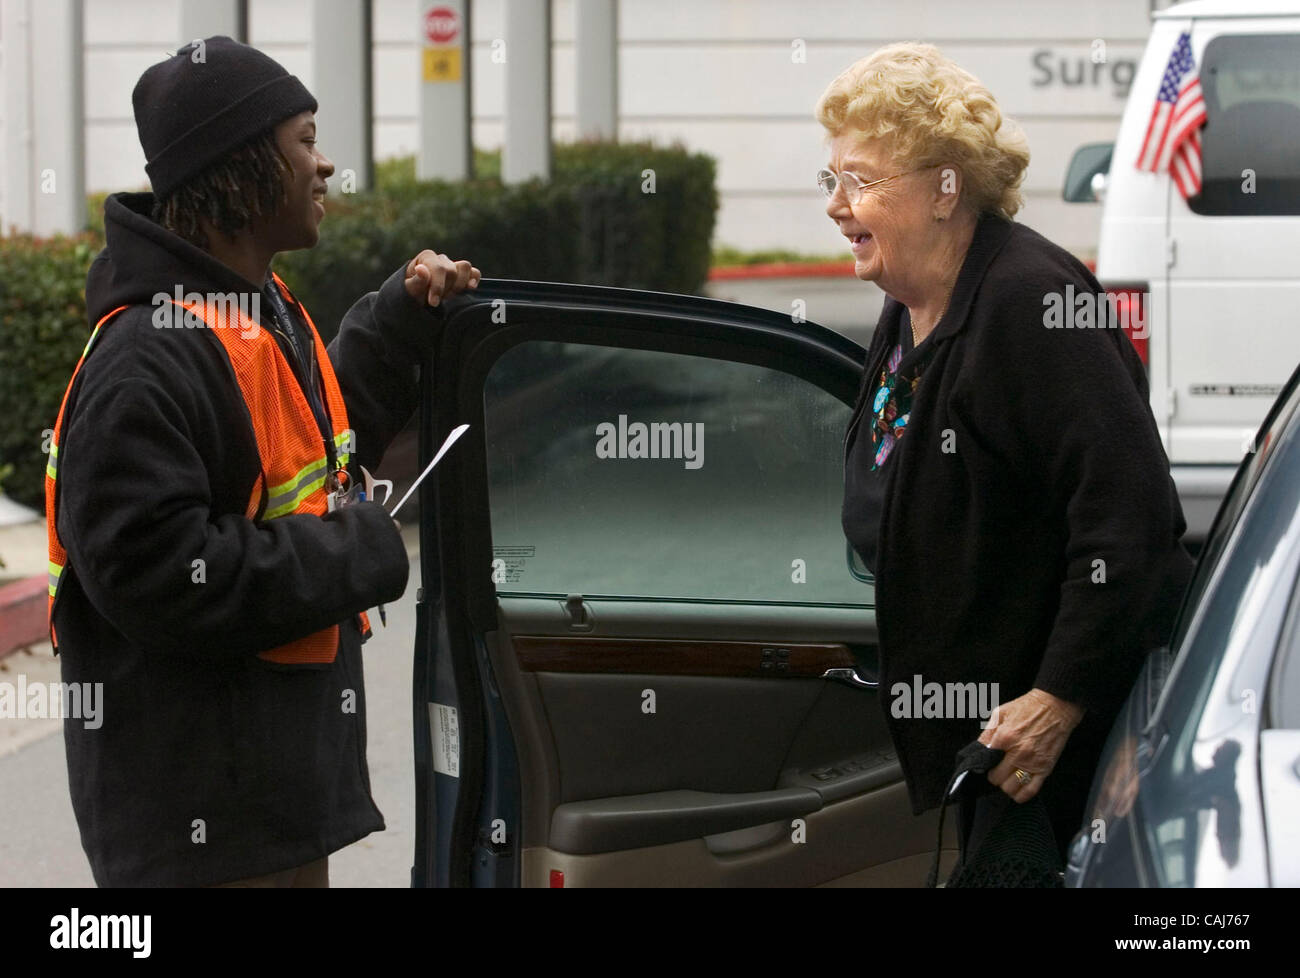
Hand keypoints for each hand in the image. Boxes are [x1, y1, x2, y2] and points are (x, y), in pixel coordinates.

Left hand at [404, 249, 480, 306]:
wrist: (417, 300)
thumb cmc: (411, 293)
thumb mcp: (410, 290)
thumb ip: (417, 281)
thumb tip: (421, 269)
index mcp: (427, 257)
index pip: (439, 268)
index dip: (438, 286)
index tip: (433, 303)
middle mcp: (441, 259)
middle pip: (452, 270)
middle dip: (446, 289)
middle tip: (436, 300)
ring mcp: (453, 266)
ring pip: (465, 267)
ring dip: (458, 285)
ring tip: (447, 296)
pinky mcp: (462, 275)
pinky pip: (474, 272)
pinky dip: (474, 279)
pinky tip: (470, 288)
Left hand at [979, 688, 1084, 802]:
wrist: (1055, 707)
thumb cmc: (1027, 708)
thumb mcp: (1000, 713)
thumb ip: (987, 733)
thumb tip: (978, 749)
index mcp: (1005, 737)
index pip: (986, 762)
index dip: (984, 764)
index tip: (986, 762)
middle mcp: (1018, 752)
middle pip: (997, 779)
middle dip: (994, 776)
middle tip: (996, 770)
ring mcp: (1033, 763)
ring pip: (1011, 788)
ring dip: (1006, 786)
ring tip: (1007, 778)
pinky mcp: (1045, 769)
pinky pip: (1030, 791)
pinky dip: (1021, 795)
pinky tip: (1017, 788)